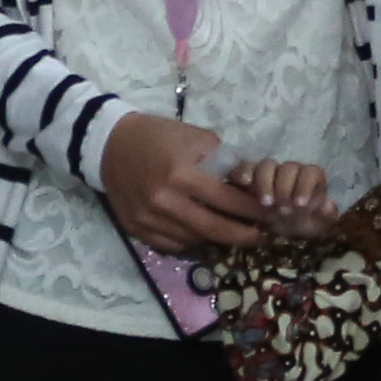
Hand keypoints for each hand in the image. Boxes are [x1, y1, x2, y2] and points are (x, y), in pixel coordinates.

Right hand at [101, 113, 270, 252]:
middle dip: (242, 235)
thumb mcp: (194, 137)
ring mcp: (148, 218)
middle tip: (260, 236)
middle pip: (213, 229)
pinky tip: (199, 232)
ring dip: (216, 238)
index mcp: (181, 175)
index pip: (227, 201)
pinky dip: (189, 241)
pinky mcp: (136, 228)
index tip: (271, 213)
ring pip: (193, 240)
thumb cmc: (156, 136)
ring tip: (231, 232)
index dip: (253, 210)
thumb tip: (248, 182)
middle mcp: (165, 201)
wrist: (109, 144)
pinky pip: (171, 244)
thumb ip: (222, 160)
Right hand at [228, 159, 334, 233]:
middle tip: (282, 210)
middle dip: (285, 188)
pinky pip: (245, 167)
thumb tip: (327, 206)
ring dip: (265, 183)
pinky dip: (243, 172)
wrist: (281, 228)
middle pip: (288, 169)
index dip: (306, 186)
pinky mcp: (249, 175)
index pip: (311, 172)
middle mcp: (290, 170)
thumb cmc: (303, 223)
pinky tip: (244, 183)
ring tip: (265, 204)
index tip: (300, 205)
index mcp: (310, 177)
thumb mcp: (318, 224)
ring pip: (267, 166)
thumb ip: (326, 216)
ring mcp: (269, 171)